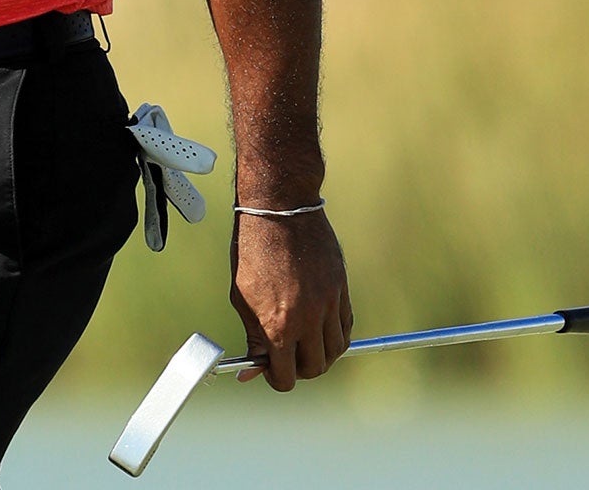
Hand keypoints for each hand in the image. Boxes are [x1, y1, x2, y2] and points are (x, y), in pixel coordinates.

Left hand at [228, 207, 351, 389]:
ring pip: (336, 351)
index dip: (276, 379)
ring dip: (320, 353)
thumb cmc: (253, 251)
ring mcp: (329, 303)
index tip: (271, 371)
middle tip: (287, 357)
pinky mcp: (342, 288)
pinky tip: (321, 327)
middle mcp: (308, 319)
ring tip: (304, 342)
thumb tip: (251, 370)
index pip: (286, 377)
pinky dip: (336, 334)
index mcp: (278, 324)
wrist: (279, 210)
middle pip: (315, 368)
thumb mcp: (241, 297)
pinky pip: (346, 326)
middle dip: (299, 369)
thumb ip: (253, 336)